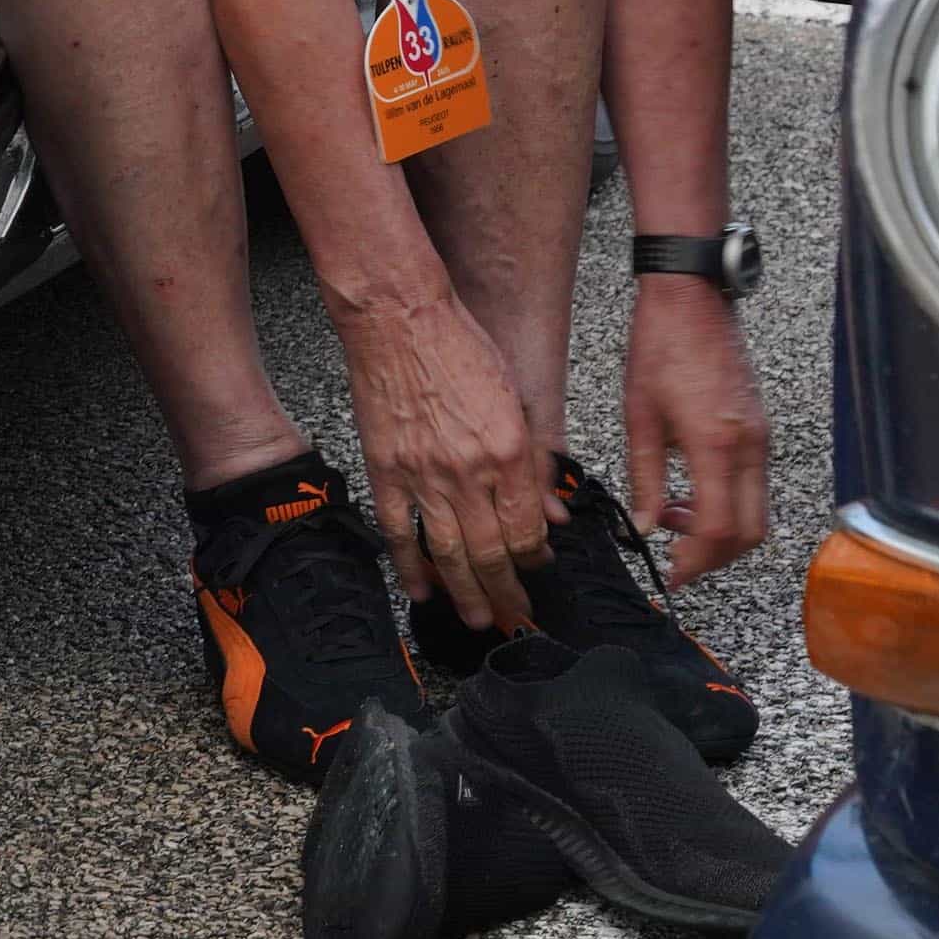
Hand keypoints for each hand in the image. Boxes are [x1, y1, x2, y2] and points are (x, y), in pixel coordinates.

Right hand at [338, 272, 553, 631]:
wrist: (399, 319)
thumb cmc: (461, 347)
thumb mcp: (517, 399)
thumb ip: (536, 462)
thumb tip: (552, 513)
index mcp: (509, 452)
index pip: (527, 530)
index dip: (534, 559)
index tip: (537, 569)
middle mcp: (470, 471)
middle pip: (493, 553)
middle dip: (507, 593)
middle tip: (516, 617)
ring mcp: (424, 473)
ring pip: (450, 552)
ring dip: (466, 593)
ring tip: (478, 619)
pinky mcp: (387, 469)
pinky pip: (399, 530)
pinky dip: (410, 565)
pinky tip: (421, 590)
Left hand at [619, 277, 773, 586]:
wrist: (692, 299)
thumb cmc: (659, 347)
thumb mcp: (639, 418)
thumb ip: (645, 479)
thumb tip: (647, 527)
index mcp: (717, 446)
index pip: (719, 530)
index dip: (696, 562)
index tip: (671, 575)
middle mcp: (751, 448)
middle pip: (750, 533)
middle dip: (715, 558)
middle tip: (676, 560)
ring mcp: (762, 439)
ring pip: (758, 513)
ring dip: (723, 532)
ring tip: (675, 520)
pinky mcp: (761, 429)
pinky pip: (755, 486)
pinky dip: (729, 505)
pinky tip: (692, 494)